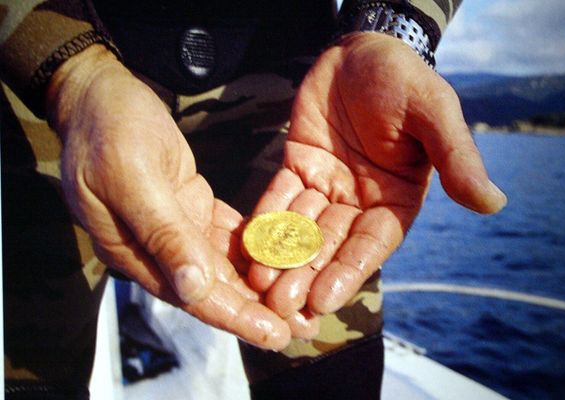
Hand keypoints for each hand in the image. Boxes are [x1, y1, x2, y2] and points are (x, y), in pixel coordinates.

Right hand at [47, 45, 290, 349]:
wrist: (99, 94)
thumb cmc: (108, 129)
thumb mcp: (132, 176)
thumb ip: (161, 234)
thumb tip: (194, 289)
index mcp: (134, 251)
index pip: (191, 295)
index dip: (235, 316)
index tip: (275, 334)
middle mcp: (157, 248)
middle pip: (213, 288)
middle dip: (258, 308)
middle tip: (303, 326)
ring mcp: (175, 227)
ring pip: (223, 265)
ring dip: (261, 283)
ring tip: (302, 298)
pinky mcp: (189, 206)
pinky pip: (226, 235)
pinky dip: (254, 247)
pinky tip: (285, 256)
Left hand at [248, 33, 506, 318]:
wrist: (361, 49)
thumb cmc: (404, 79)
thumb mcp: (435, 114)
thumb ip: (457, 158)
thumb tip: (493, 203)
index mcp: (396, 199)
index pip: (371, 244)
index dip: (349, 271)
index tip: (325, 299)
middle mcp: (360, 202)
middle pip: (331, 246)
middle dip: (307, 274)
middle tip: (282, 305)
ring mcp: (327, 187)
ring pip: (302, 229)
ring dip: (281, 256)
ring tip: (259, 284)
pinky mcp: (298, 167)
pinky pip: (279, 197)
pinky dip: (265, 220)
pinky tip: (248, 245)